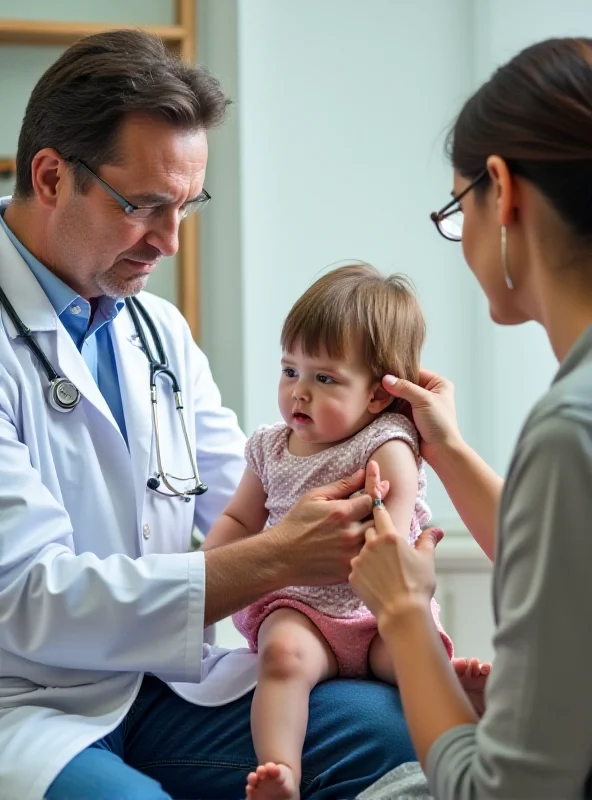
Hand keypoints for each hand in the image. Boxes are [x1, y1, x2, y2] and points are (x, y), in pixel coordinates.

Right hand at [273, 469, 376, 586]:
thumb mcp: (314, 497)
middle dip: (379, 513)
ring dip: (376, 532)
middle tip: (377, 509)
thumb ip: (342, 485)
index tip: (378, 488)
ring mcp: (351, 554)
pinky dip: (369, 551)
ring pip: (377, 540)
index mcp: (342, 512)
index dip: (376, 493)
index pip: (373, 499)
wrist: (280, 556)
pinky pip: (369, 558)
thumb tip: (364, 472)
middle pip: (380, 520)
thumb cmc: (296, 524)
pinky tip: (365, 546)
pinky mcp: (349, 571)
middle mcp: (350, 534)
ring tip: (370, 527)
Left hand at [349, 461, 442, 631]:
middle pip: (369, 529)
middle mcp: (371, 543)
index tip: (371, 472)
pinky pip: (356, 567)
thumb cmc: (417, 586)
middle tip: (389, 551)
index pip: (379, 507)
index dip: (376, 490)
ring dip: (369, 553)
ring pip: (362, 548)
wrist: (402, 614)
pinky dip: (364, 570)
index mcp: (389, 535)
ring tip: (385, 570)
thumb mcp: (426, 560)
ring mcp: (359, 559)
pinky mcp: (351, 575)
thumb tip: (439, 531)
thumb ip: (428, 541)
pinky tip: (376, 581)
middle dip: (376, 534)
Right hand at [383, 369, 461, 463]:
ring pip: (399, 397)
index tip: (383, 374)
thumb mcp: (424, 400)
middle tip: (377, 388)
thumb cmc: (440, 424)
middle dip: (392, 388)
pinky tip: (378, 405)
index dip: (400, 373)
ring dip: (389, 398)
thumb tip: (386, 378)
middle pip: (405, 385)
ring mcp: (419, 405)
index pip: (415, 372)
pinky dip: (388, 408)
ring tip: (376, 397)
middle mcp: (429, 393)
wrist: (441, 451)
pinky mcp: (411, 417)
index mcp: (438, 384)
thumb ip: (404, 388)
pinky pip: (397, 408)